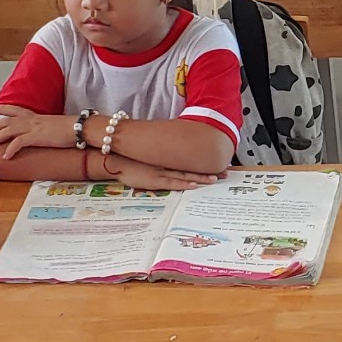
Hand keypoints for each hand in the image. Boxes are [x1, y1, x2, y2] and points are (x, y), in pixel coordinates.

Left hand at [0, 107, 77, 157]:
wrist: (80, 128)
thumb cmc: (72, 128)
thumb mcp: (55, 126)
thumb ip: (46, 128)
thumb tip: (45, 133)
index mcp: (36, 116)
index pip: (15, 110)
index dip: (2, 108)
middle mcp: (32, 120)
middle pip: (6, 120)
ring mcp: (34, 128)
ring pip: (8, 130)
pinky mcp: (37, 137)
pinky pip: (19, 143)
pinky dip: (10, 149)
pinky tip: (5, 156)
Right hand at [99, 154, 220, 191]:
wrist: (116, 159)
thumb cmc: (133, 158)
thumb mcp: (152, 156)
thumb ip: (164, 158)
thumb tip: (176, 160)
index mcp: (168, 158)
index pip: (192, 161)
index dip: (206, 163)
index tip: (220, 163)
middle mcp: (168, 163)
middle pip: (194, 168)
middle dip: (210, 170)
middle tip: (226, 172)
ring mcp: (162, 172)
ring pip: (186, 175)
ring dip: (201, 178)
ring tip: (216, 179)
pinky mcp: (155, 181)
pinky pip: (173, 183)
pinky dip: (185, 184)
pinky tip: (195, 185)